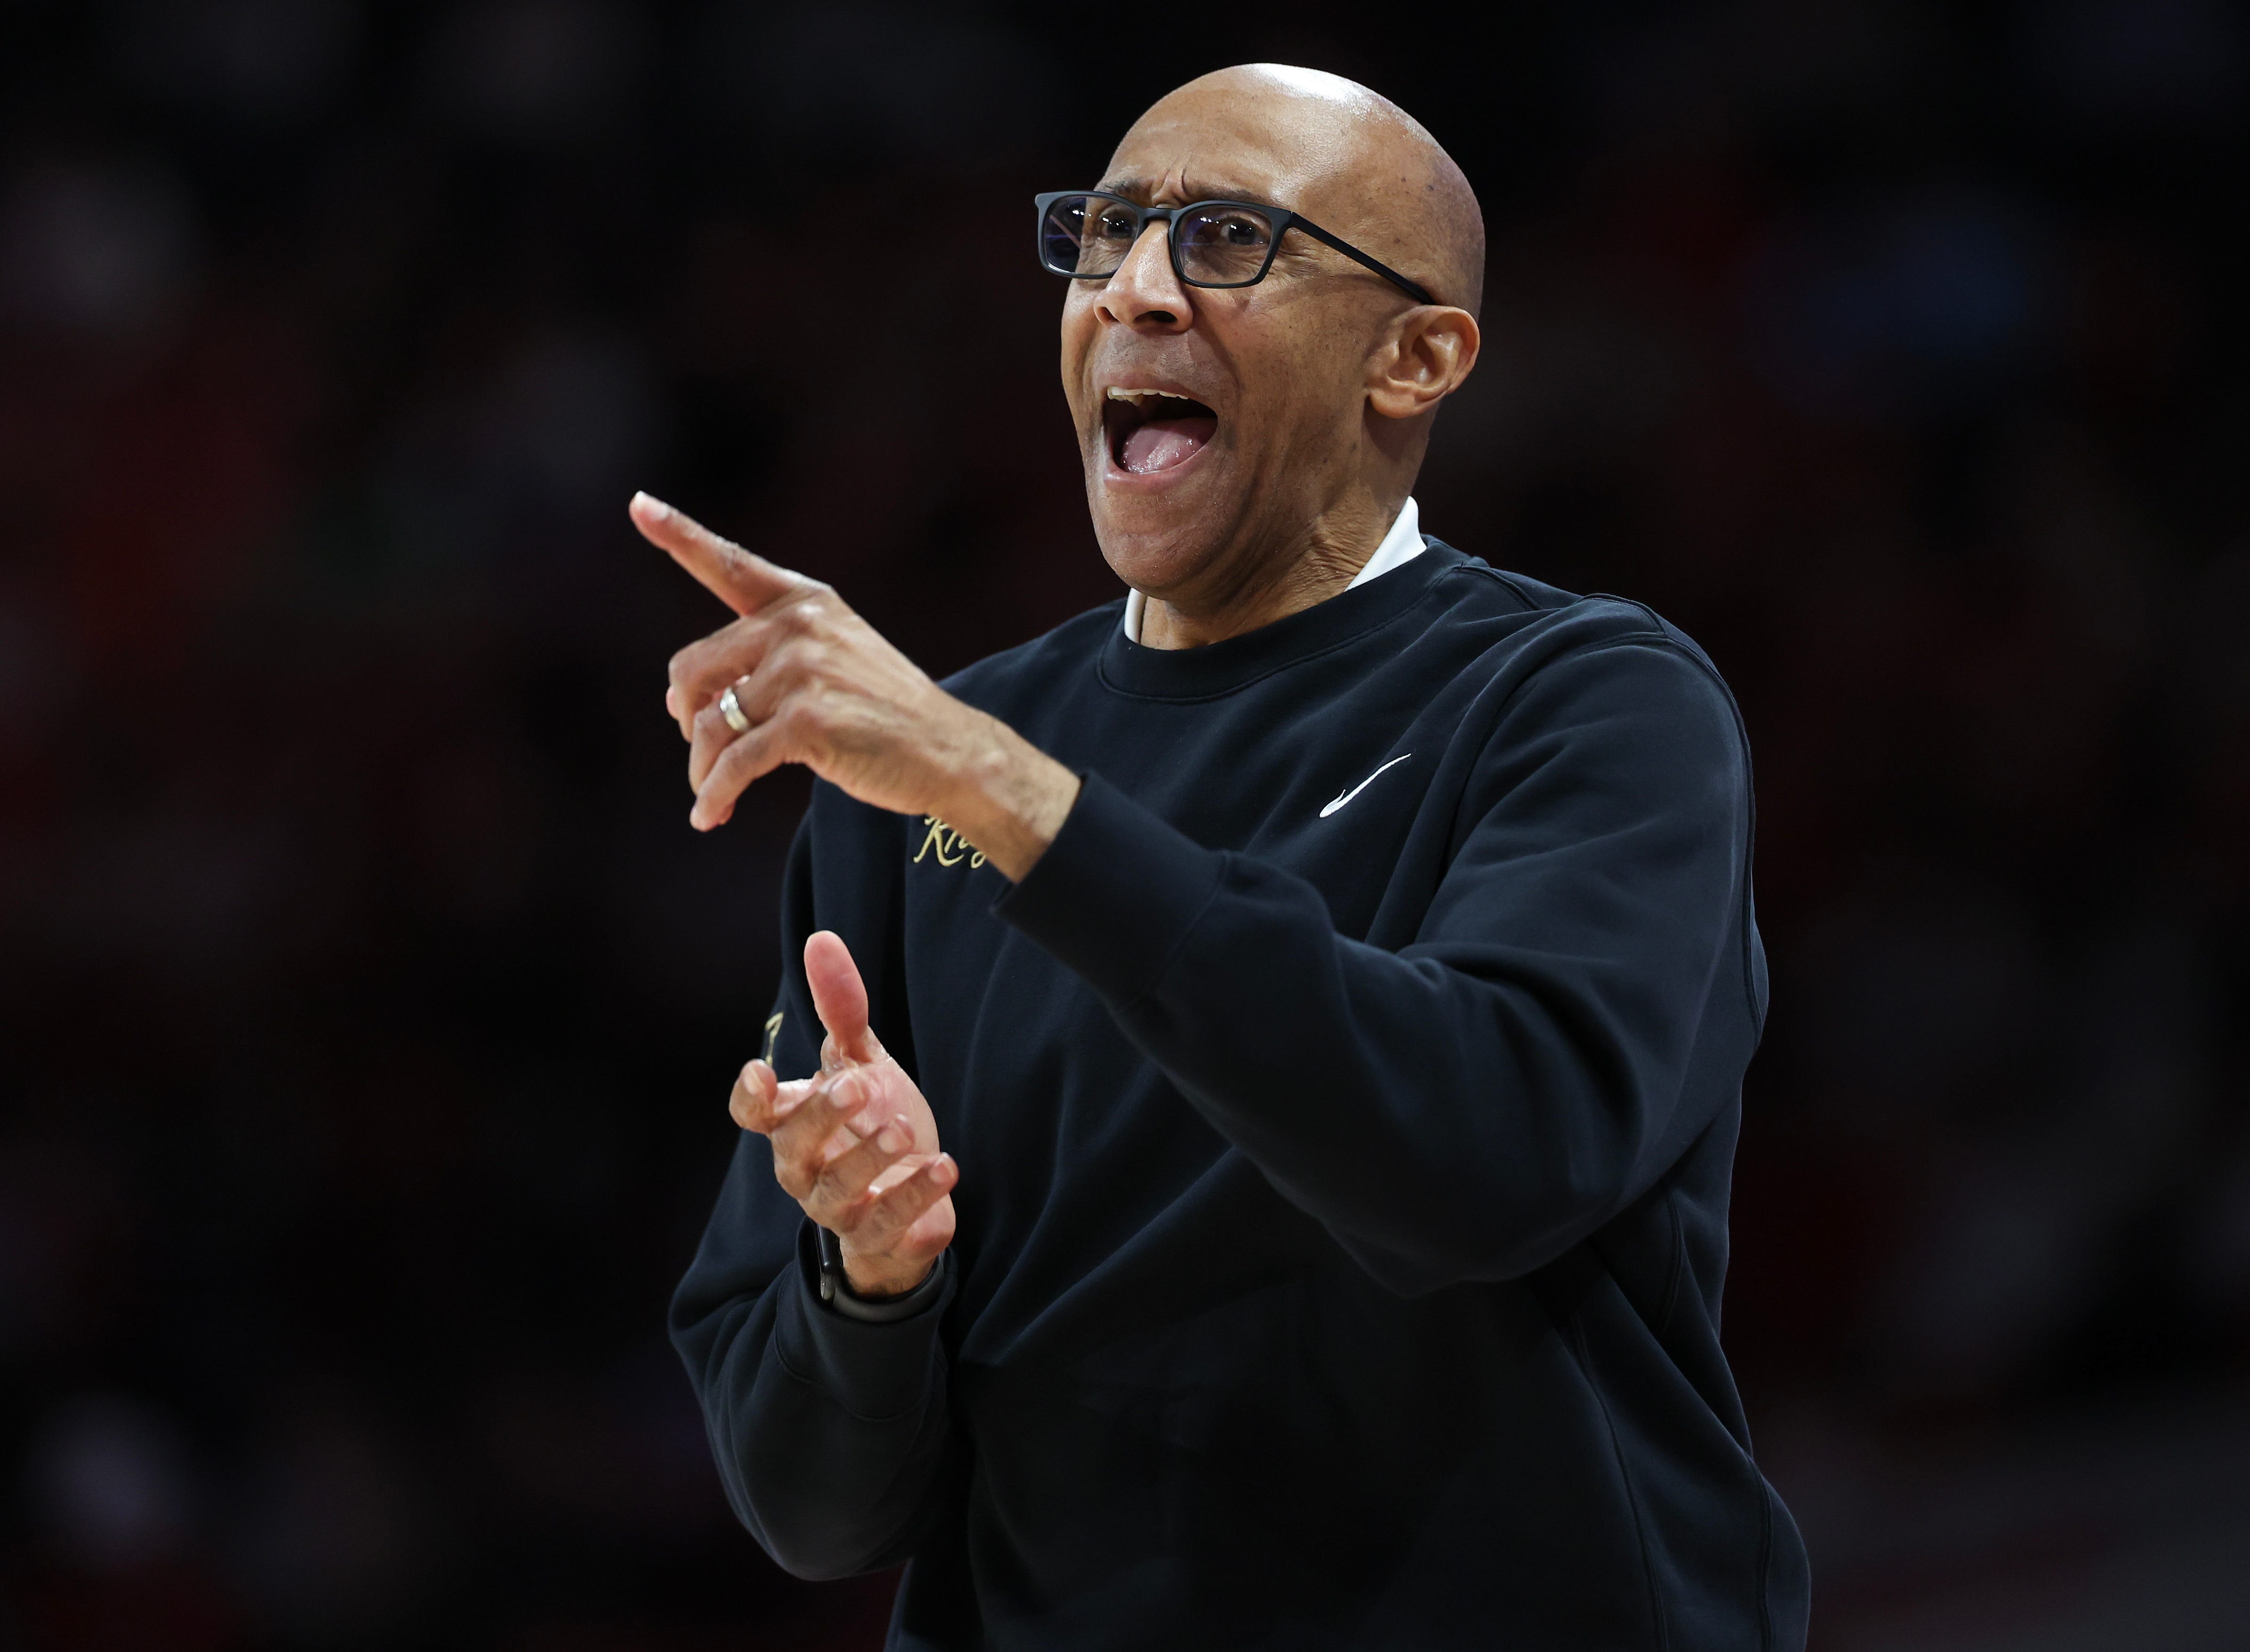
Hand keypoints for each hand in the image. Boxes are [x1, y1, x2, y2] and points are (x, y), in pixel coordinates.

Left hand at [630, 492, 1078, 879]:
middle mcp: (800, 624)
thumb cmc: (883, 713)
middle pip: (693, 669)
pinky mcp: (806, 721)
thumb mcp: (834, 660)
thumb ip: (764, 662)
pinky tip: (710, 817)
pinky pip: (734, 764)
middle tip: (701, 752)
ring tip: (711, 794)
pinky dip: (716, 795)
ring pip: (710, 725)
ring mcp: (803, 670)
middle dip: (689, 720)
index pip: (729, 564)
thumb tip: (678, 704)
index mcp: (805, 601)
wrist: (948, 751)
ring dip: (704, 770)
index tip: (639, 506)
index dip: (679, 535)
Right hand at [730, 930, 955, 1298]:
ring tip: (904, 1129)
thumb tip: (822, 939)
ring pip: (838, 1191)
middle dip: (821, 1117)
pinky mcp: (877, 1236)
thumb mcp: (863, 1062)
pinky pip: (887, 1223)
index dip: (750, 1096)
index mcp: (793, 1123)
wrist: (913, 1196)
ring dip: (869, 1159)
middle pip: (793, 1148)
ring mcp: (837, 1208)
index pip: (752, 1114)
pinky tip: (945, 1166)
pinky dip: (915, 1196)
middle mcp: (804, 1168)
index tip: (761, 1070)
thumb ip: (842, 1010)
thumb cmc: (873, 1121)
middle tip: (856, 1086)